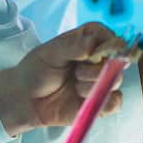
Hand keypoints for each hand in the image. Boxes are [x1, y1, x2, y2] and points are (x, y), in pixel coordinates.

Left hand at [0, 22, 127, 135]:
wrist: (24, 99)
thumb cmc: (36, 69)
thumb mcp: (50, 52)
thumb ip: (73, 46)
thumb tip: (93, 44)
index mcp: (91, 40)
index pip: (113, 39)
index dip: (108, 48)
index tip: (91, 55)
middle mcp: (100, 59)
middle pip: (118, 62)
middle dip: (96, 70)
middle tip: (76, 73)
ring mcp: (101, 81)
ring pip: (115, 82)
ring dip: (92, 87)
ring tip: (74, 87)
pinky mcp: (101, 102)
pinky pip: (116, 103)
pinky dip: (102, 104)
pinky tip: (83, 101)